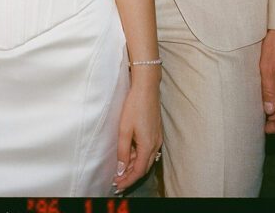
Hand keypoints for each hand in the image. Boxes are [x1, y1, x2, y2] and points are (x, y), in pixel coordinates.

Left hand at [113, 76, 162, 192]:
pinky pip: (147, 150)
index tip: (118, 186)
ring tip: (120, 169)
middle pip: (144, 167)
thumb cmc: (134, 106)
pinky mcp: (155, 132)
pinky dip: (138, 156)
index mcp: (148, 146)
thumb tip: (121, 169)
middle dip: (131, 176)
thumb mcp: (124, 130)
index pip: (139, 171)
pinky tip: (129, 154)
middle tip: (117, 181)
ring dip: (134, 166)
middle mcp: (155, 144)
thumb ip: (123, 151)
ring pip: (146, 159)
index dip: (128, 180)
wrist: (146, 88)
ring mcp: (156, 138)